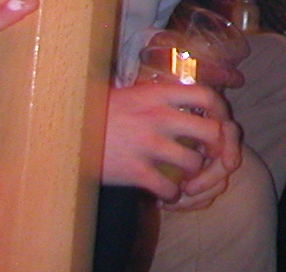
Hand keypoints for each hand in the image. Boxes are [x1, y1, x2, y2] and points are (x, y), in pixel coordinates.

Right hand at [102, 81, 240, 205]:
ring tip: (187, 176)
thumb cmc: (100, 111)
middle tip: (212, 155)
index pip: (208, 96)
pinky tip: (167, 192)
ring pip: (193, 162)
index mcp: (159, 94)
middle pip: (211, 131)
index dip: (221, 111)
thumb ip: (162, 94)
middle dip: (218, 146)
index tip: (220, 122)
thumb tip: (190, 95)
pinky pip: (167, 186)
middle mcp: (158, 116)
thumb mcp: (134, 92)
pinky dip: (172, 193)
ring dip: (195, 173)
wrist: (64, 130)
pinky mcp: (133, 170)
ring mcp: (147, 144)